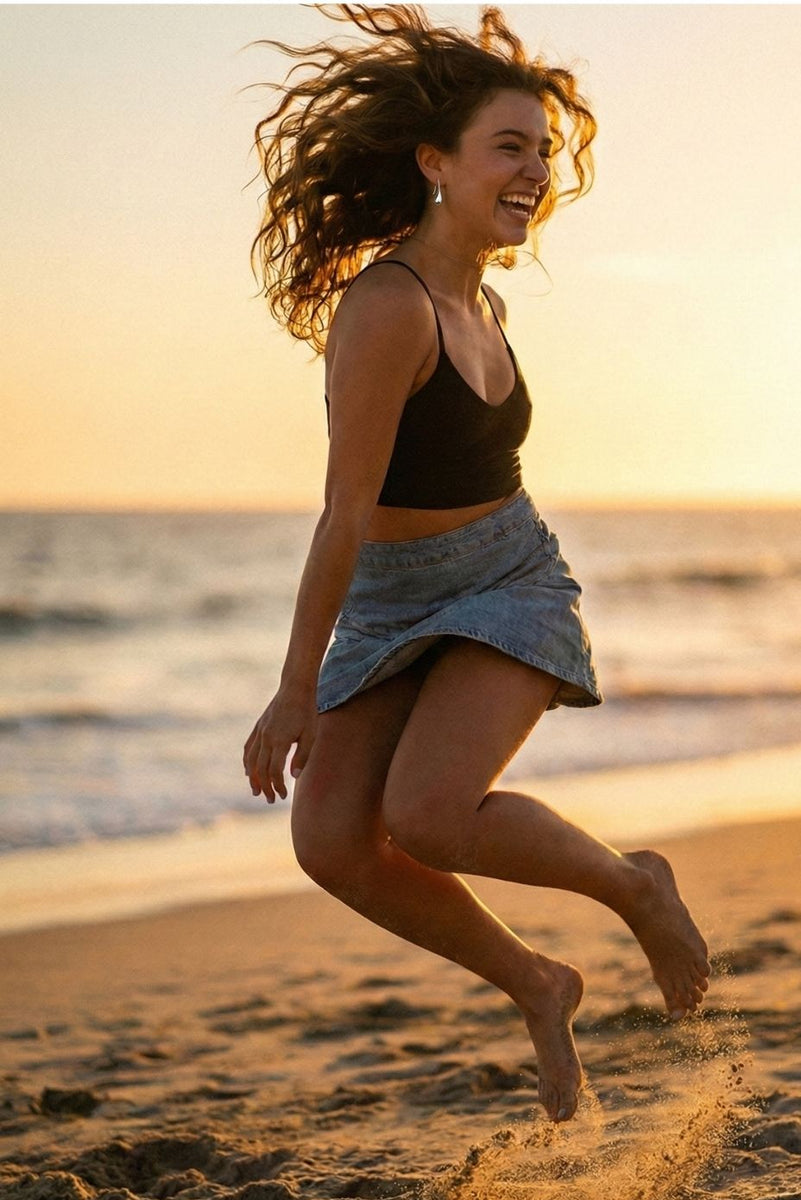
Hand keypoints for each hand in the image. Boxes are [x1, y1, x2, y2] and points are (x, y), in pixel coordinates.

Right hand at [243, 686, 317, 802]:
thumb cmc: (307, 711)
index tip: (283, 795)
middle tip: (270, 799)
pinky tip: (248, 770)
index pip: (274, 771)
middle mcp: (266, 737)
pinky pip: (248, 747)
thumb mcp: (310, 734)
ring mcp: (260, 731)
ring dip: (252, 777)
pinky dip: (246, 761)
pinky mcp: (259, 726)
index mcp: (279, 741)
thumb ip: (302, 756)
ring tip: (255, 790)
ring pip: (250, 760)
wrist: (295, 687)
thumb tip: (294, 776)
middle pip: (260, 769)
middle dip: (265, 786)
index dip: (277, 786)